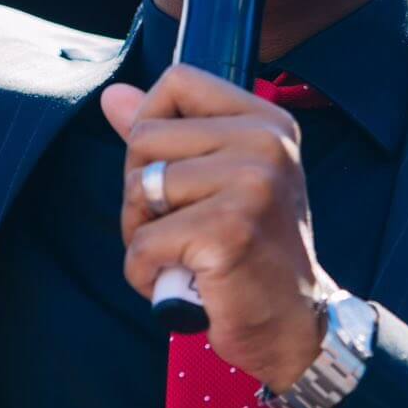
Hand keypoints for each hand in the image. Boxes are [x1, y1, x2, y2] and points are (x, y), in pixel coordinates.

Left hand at [105, 64, 338, 391]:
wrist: (294, 326)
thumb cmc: (253, 252)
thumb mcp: (221, 179)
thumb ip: (168, 133)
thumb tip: (112, 97)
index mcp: (266, 121)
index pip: (179, 81)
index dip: (151, 122)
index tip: (172, 169)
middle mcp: (265, 144)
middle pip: (145, 138)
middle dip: (140, 192)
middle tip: (178, 228)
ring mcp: (251, 185)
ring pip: (139, 189)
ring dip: (141, 235)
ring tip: (181, 256)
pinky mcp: (228, 231)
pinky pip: (144, 242)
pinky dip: (145, 273)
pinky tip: (180, 284)